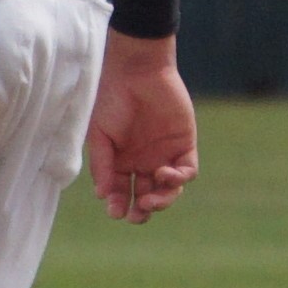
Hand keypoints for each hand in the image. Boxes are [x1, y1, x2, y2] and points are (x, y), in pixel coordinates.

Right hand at [85, 34, 198, 221]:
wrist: (137, 71)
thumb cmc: (112, 100)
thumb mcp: (100, 134)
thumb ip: (102, 164)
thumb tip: (103, 195)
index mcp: (122, 162)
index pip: (122, 193)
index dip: (119, 205)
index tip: (115, 211)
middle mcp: (143, 162)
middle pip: (147, 197)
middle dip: (142, 211)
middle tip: (137, 215)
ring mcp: (165, 155)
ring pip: (168, 190)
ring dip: (161, 201)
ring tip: (150, 200)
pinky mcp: (184, 145)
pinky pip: (187, 171)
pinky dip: (178, 179)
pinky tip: (164, 174)